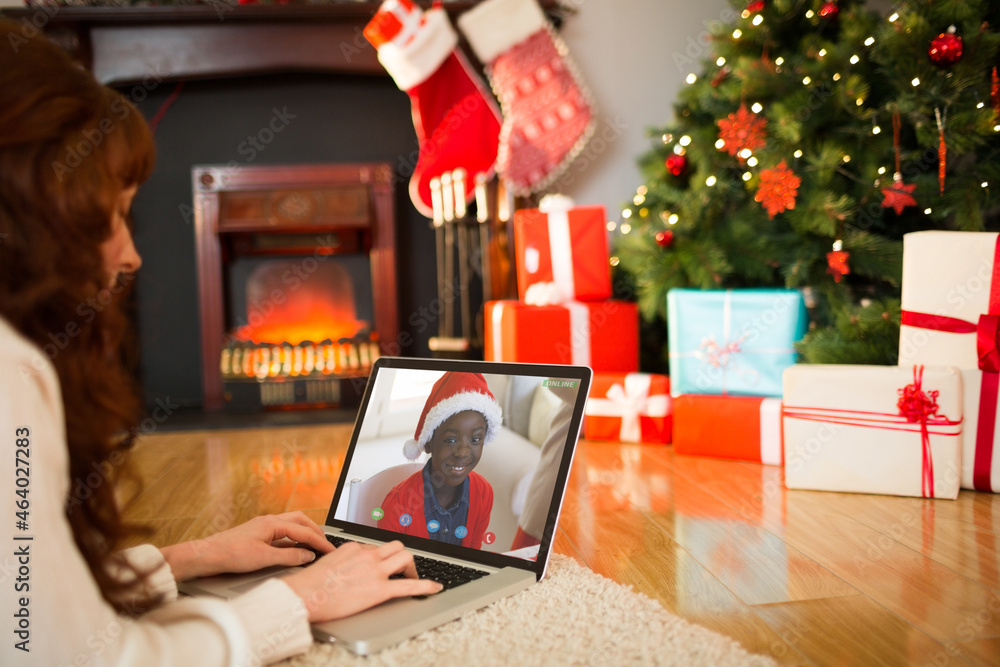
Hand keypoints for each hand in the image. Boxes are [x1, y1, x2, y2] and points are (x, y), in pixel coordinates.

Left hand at [161, 512, 334, 580]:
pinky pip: (282, 533)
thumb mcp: (264, 558)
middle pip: (301, 521)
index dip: (320, 542)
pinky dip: (293, 539)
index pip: (304, 531)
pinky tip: (295, 549)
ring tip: (315, 545)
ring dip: (305, 533)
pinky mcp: (258, 535)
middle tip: (326, 544)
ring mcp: (263, 527)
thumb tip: (308, 555)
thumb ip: (289, 556)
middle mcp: (270, 521)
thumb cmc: (231, 554)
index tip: (331, 551)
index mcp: (273, 523)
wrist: (208, 555)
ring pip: (292, 525)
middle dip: (316, 531)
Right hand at [282, 540, 442, 622]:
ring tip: (412, 578)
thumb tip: (346, 565)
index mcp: (354, 548)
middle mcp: (367, 555)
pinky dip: (425, 586)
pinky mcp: (379, 589)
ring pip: (406, 557)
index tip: (384, 563)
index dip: (382, 558)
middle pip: (396, 546)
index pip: (375, 547)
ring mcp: (375, 570)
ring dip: (412, 567)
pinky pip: (409, 585)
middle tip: (403, 570)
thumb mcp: (327, 562)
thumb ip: (342, 560)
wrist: (305, 595)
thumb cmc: (310, 584)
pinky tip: (434, 588)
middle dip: (403, 557)